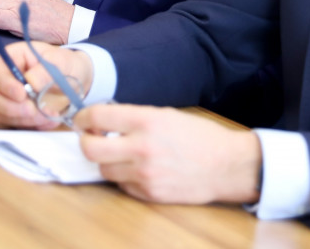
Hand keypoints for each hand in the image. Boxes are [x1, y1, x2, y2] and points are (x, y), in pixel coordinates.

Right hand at [0, 41, 93, 128]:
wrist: (76, 81)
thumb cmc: (65, 65)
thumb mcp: (62, 62)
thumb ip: (46, 70)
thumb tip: (30, 81)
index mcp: (12, 58)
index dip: (3, 84)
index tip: (21, 94)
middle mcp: (4, 78)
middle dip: (10, 107)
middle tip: (32, 110)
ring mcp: (6, 98)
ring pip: (0, 113)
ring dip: (23, 118)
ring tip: (48, 114)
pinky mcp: (14, 114)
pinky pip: (14, 124)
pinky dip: (31, 125)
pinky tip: (49, 119)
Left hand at [74, 104, 261, 204]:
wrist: (226, 165)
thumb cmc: (199, 136)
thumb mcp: (167, 115)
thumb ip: (135, 118)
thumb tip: (106, 121)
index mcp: (147, 120)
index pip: (98, 117)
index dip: (84, 118)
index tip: (83, 120)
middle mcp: (142, 147)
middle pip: (91, 149)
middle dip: (86, 143)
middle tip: (91, 139)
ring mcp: (144, 174)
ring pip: (104, 170)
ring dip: (107, 162)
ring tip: (121, 154)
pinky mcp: (149, 193)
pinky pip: (123, 186)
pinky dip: (125, 177)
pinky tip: (139, 169)